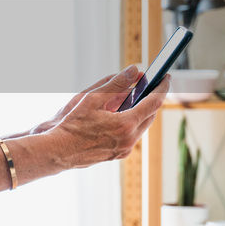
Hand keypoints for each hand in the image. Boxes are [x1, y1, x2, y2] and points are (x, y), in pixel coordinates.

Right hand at [46, 66, 167, 167]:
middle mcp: (129, 139)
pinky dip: (132, 122)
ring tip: (135, 98)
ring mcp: (125, 150)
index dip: (162, 88)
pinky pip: (132, 136)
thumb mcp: (93, 98)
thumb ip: (116, 83)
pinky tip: (122, 114)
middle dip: (152, 99)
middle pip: (150, 115)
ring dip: (141, 111)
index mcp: (126, 124)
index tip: (166, 78)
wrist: (58, 151)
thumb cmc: (72, 124)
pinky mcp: (118, 155)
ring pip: (142, 126)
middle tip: (151, 85)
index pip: (154, 103)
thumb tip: (134, 70)